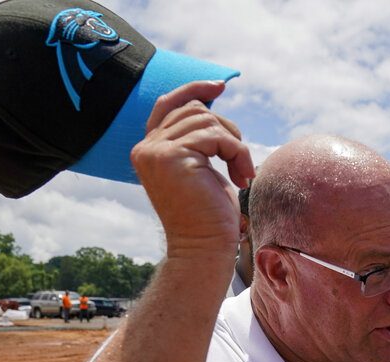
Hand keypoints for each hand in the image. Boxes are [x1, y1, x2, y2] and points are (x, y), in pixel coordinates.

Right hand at [131, 80, 255, 258]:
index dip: (194, 90)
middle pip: (195, 110)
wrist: (204, 248)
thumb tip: (210, 101)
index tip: (220, 86)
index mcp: (150, 149)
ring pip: (207, 120)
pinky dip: (237, 153)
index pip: (168, 104)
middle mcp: (146, 147)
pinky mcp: (171, 156)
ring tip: (242, 174)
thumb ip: (200, 139)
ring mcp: (155, 151)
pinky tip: (241, 178)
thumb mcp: (204, 168)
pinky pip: (215, 136)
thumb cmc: (210, 216)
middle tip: (242, 164)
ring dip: (235, 145)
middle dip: (228, 131)